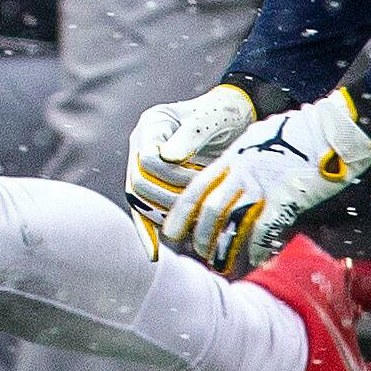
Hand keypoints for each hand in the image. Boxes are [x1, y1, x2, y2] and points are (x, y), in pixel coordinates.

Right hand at [125, 82, 257, 225]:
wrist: (231, 118)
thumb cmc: (223, 116)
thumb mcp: (211, 121)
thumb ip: (190, 137)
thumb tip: (168, 159)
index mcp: (152, 124)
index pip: (148, 161)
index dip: (172, 176)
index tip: (199, 177)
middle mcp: (142, 144)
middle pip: (139, 183)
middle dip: (170, 196)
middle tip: (200, 199)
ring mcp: (144, 164)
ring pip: (141, 200)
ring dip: (167, 211)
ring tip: (194, 213)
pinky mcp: (154, 182)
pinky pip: (143, 210)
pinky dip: (147, 231)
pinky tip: (153, 254)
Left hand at [163, 89, 370, 276]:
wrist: (334, 128)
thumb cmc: (303, 132)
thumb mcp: (262, 139)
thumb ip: (244, 159)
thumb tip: (233, 174)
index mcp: (235, 156)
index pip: (197, 187)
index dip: (182, 212)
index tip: (172, 232)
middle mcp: (244, 169)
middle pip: (209, 208)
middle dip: (200, 235)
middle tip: (199, 253)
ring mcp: (264, 182)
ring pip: (231, 220)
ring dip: (224, 246)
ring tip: (221, 263)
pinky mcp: (287, 195)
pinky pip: (265, 227)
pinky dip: (259, 246)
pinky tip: (257, 258)